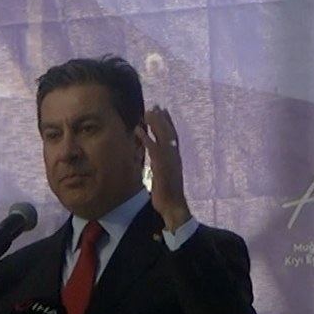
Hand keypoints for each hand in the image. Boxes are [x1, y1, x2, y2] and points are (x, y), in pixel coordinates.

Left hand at [142, 106, 190, 232]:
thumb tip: (155, 157)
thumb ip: (160, 164)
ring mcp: (170, 161)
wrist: (174, 207)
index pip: (173, 136)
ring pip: (164, 137)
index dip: (168, 123)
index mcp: (175, 158)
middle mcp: (174, 156)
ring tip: (148, 112)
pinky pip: (154, 149)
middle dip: (163, 119)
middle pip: (170, 132)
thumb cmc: (168, 194)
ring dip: (155, 123)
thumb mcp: (164, 175)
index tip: (163, 110)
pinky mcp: (162, 167)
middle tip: (156, 106)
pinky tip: (139, 130)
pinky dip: (147, 138)